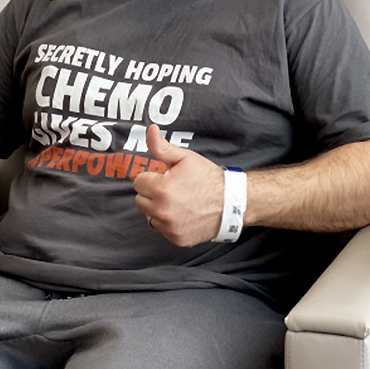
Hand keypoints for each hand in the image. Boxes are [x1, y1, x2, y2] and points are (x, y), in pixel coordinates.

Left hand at [133, 124, 224, 246]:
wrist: (231, 203)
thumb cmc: (208, 179)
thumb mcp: (185, 158)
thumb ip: (161, 147)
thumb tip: (150, 130)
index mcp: (160, 188)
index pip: (138, 182)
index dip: (152, 178)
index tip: (166, 178)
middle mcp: (162, 210)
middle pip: (140, 200)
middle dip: (152, 193)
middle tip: (173, 190)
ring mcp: (169, 227)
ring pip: (149, 216)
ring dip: (158, 209)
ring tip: (178, 202)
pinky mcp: (176, 238)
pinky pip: (162, 229)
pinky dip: (168, 223)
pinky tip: (183, 215)